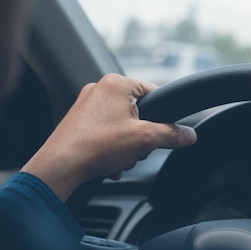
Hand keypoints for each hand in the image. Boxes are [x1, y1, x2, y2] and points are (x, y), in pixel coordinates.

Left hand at [21, 73, 196, 201]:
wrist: (61, 166)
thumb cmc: (97, 146)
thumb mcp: (145, 139)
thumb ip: (172, 134)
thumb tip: (189, 135)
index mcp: (117, 83)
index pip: (154, 92)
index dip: (162, 114)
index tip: (163, 131)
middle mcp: (99, 88)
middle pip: (137, 111)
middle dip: (140, 134)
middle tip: (135, 148)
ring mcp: (85, 104)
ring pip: (120, 124)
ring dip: (125, 145)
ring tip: (119, 158)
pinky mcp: (77, 121)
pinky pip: (104, 132)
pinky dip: (110, 147)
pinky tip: (107, 162)